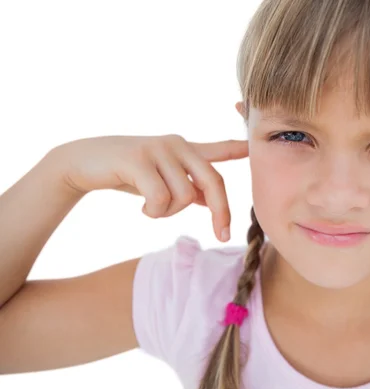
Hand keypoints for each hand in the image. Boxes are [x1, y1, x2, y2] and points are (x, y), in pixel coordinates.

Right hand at [51, 134, 247, 240]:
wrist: (84, 162)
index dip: (240, 148)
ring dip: (169, 214)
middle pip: (214, 182)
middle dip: (221, 213)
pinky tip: (142, 209)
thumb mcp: (162, 179)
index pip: (220, 148)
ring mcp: (159, 149)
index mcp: (186, 149)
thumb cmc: (128, 174)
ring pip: (184, 197)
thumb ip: (187, 187)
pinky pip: (160, 198)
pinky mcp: (139, 158)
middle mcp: (177, 144)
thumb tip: (208, 202)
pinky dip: (154, 212)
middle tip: (222, 235)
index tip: (257, 148)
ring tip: (152, 209)